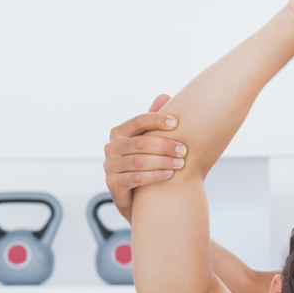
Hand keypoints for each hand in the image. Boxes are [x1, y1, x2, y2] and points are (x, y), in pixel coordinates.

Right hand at [104, 94, 187, 221]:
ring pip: (137, 161)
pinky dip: (153, 176)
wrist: (140, 197)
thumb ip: (154, 121)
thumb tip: (165, 95)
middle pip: (139, 142)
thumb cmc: (148, 163)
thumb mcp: (151, 141)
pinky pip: (134, 178)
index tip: (176, 123)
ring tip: (180, 164)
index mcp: (120, 133)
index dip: (156, 120)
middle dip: (164, 145)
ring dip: (161, 161)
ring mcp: (109, 166)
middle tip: (184, 150)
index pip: (137, 121)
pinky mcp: (112, 184)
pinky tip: (169, 175)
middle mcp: (111, 148)